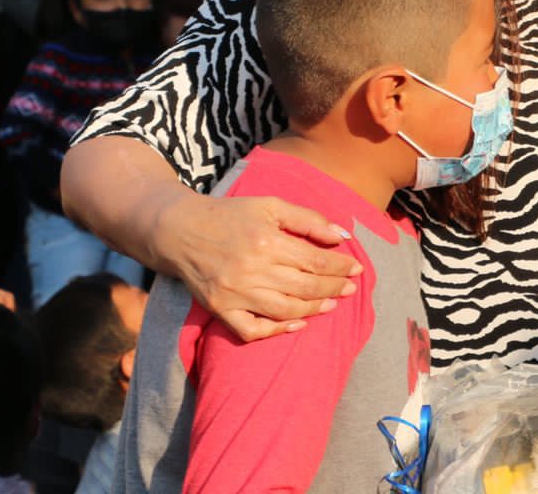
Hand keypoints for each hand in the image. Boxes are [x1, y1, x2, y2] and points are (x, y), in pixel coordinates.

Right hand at [156, 191, 362, 341]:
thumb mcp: (269, 206)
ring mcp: (234, 293)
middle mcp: (251, 269)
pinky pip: (252, 330)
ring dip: (313, 310)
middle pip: (304, 287)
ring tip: (331, 304)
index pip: (314, 260)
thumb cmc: (230, 215)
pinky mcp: (220, 309)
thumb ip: (307, 219)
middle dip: (333, 288)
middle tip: (350, 288)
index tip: (356, 269)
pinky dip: (276, 332)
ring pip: (284, 311)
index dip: (340, 267)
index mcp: (265, 241)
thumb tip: (342, 237)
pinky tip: (297, 325)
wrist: (180, 230)